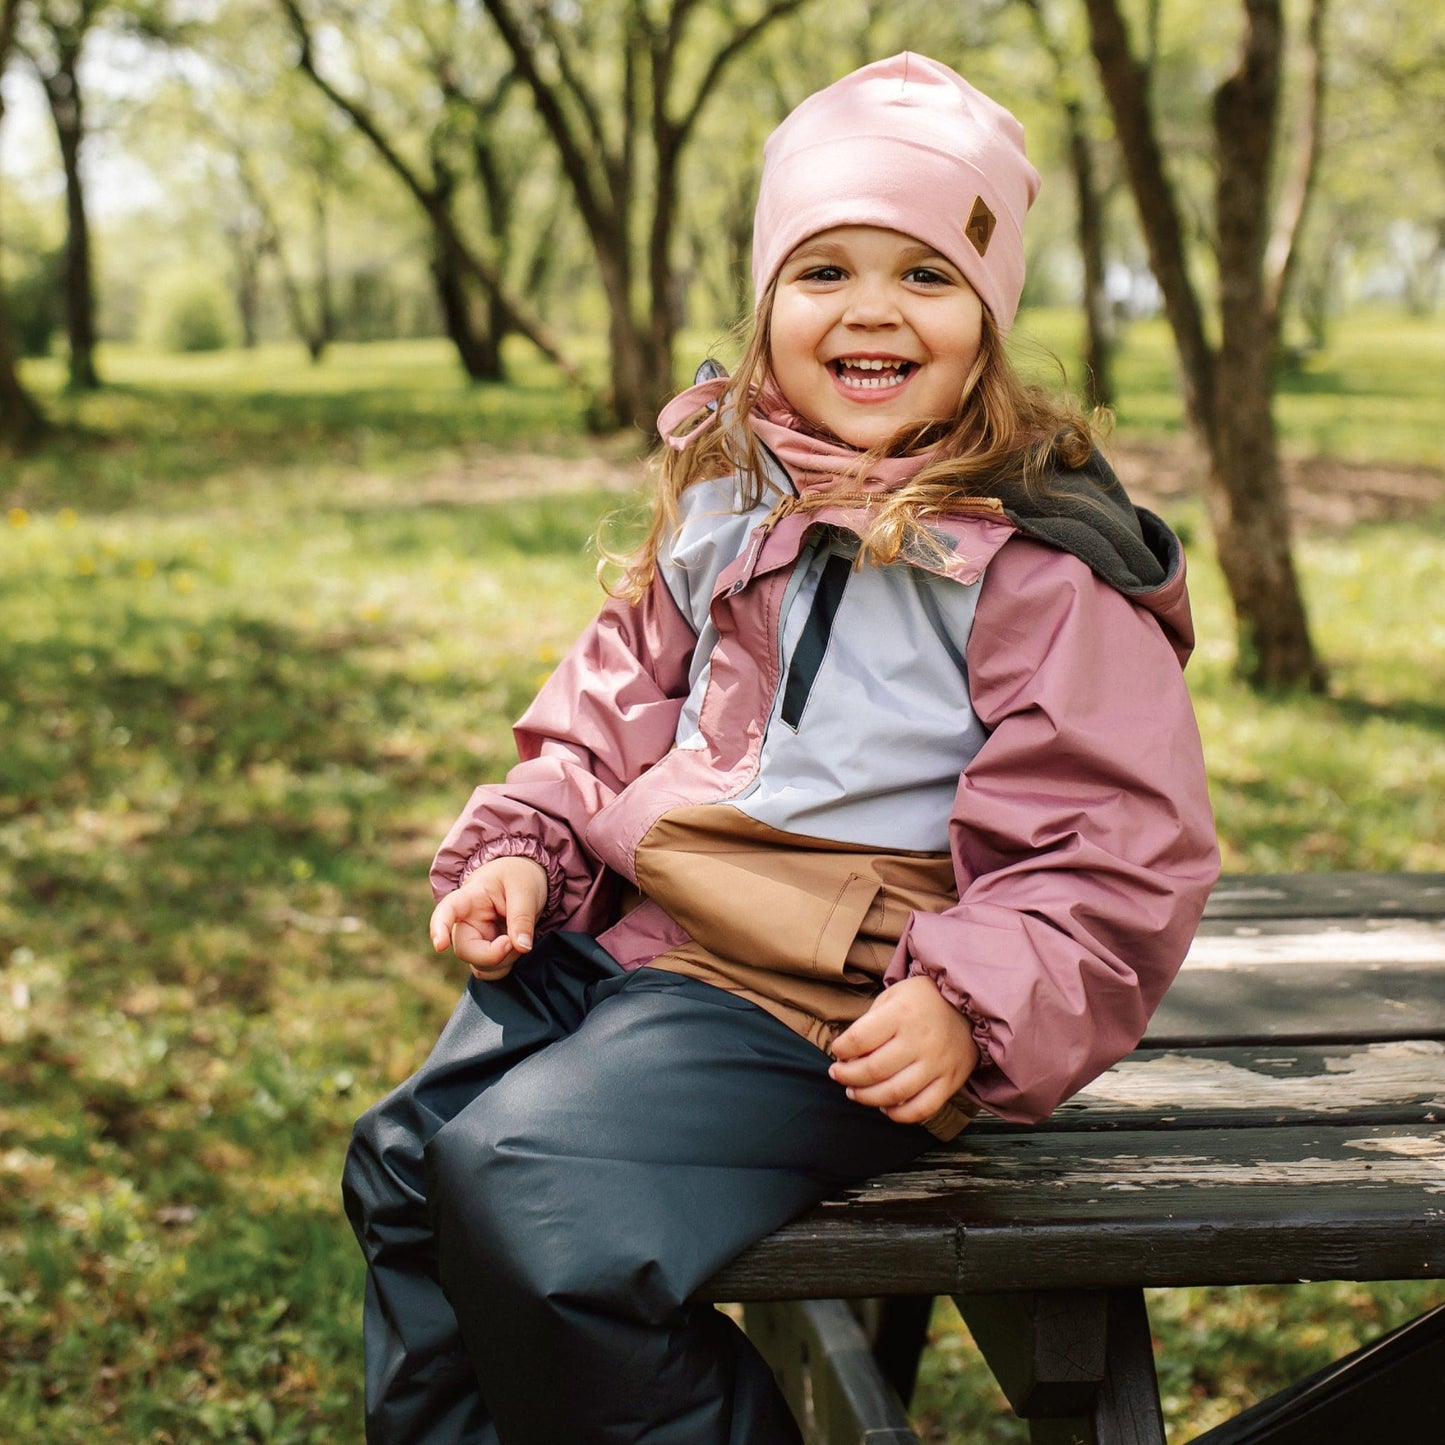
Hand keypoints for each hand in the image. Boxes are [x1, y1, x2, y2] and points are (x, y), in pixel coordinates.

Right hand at [429, 856, 547, 981]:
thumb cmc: (519, 877)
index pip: (447, 911)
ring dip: (504, 961)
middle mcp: (465, 922)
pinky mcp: (484, 951)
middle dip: (494, 955)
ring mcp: (474, 939)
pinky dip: (506, 965)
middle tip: (518, 942)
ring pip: (479, 966)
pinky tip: (516, 948)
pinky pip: (490, 971)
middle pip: (465, 950)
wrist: (522, 878)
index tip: (440, 946)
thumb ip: (522, 918)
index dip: (439, 929)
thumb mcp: (525, 889)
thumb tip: (522, 948)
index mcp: (469, 898)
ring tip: (520, 938)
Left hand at [828, 975, 980, 1125]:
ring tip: (854, 1092)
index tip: (838, 1051)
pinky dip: (899, 1115)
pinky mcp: (951, 1082)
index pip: (859, 1039)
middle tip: (838, 1074)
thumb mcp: (892, 996)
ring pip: (894, 1093)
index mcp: (901, 1013)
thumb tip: (847, 1055)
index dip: (841, 1049)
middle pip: (873, 1070)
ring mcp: (937, 1063)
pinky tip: (885, 1106)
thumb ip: (869, 1022)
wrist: (968, 1006)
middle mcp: (920, 1040)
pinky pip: (922, 1109)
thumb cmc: (922, 1000)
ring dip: (866, 1097)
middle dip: (847, 1076)